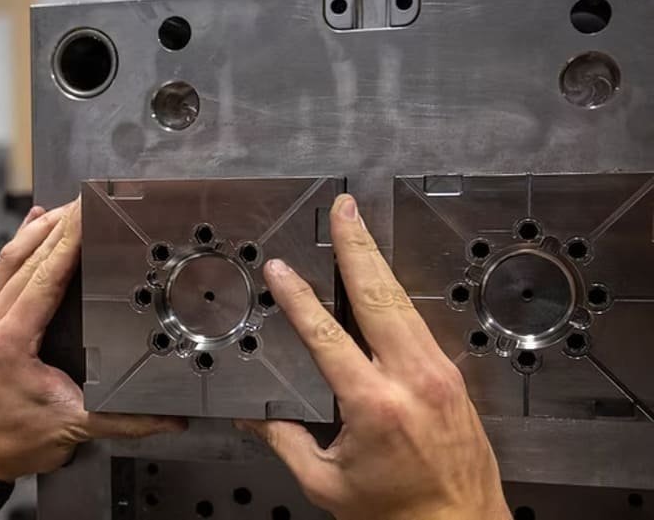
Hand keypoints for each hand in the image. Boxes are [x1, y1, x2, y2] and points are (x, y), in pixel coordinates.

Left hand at [0, 199, 185, 482]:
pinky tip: (34, 225)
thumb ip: (126, 420)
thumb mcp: (75, 428)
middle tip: (85, 202)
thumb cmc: (15, 441)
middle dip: (58, 227)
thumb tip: (170, 417)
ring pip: (10, 260)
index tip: (84, 216)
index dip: (67, 244)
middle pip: (27, 260)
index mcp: (12, 342)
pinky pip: (2, 271)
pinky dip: (21, 244)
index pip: (45, 279)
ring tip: (66, 207)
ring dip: (38, 230)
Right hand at [236, 195, 509, 519]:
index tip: (282, 272)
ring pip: (403, 302)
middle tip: (345, 211)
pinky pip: (418, 322)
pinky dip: (396, 292)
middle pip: (379, 297)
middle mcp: (411, 380)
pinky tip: (383, 277)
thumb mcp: (325, 482)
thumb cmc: (397, 513)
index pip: (328, 337)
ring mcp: (438, 373)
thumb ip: (284, 442)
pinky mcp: (451, 377)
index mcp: (374, 405)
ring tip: (360, 228)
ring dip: (378, 261)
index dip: (300, 300)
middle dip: (357, 248)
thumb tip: (250, 417)